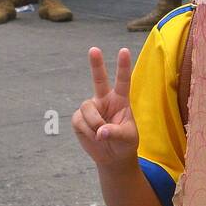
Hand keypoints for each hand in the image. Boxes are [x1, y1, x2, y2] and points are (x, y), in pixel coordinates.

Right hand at [73, 47, 139, 167]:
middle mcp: (105, 99)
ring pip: (87, 107)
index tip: (123, 50)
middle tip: (94, 49)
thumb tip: (100, 131)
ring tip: (100, 135)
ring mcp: (91, 108)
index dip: (123, 66)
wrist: (113, 156)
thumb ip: (115, 133)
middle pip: (99, 79)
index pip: (123, 81)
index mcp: (121, 100)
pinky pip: (79, 120)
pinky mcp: (79, 118)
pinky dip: (86, 130)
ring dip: (94, 122)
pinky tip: (93, 136)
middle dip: (96, 64)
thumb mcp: (127, 138)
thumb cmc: (124, 142)